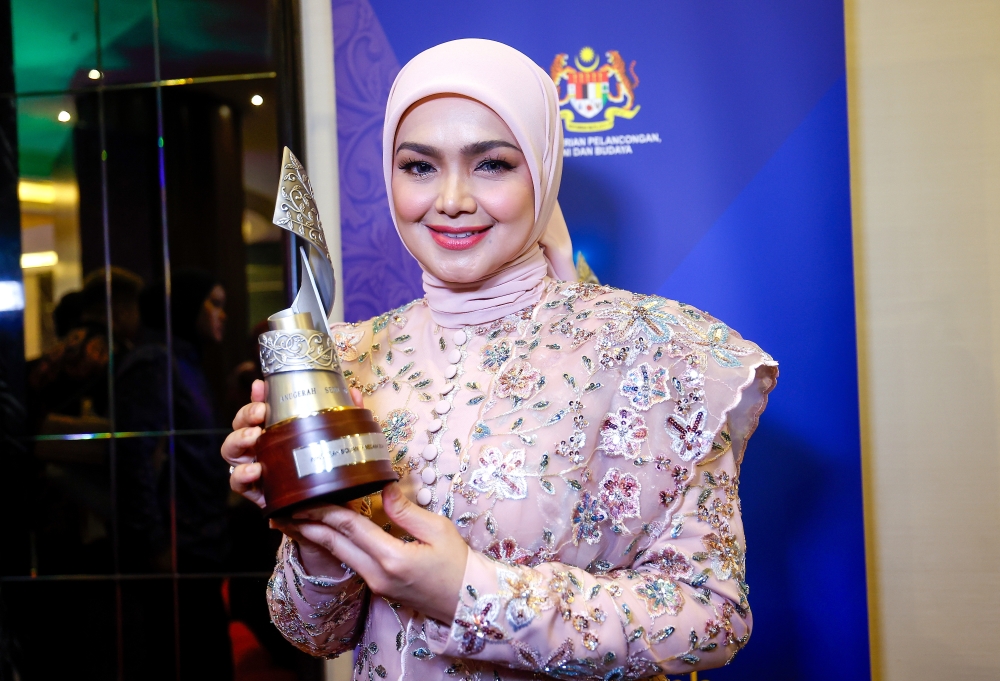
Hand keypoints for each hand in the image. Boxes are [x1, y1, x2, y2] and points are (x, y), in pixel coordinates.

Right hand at [221, 381, 367, 507]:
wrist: (328, 510)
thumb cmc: (327, 472)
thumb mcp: (337, 443)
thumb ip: (344, 418)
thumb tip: (355, 393)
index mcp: (276, 431)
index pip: (260, 408)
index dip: (257, 396)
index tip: (261, 386)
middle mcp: (260, 447)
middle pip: (240, 425)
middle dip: (246, 414)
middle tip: (260, 412)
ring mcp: (253, 468)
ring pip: (231, 450)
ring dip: (238, 439)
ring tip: (253, 437)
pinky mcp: (253, 491)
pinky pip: (236, 482)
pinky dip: (241, 474)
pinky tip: (254, 469)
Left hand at [281, 483, 468, 622]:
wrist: (469, 602)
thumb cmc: (459, 564)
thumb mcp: (438, 530)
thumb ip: (406, 510)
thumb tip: (384, 486)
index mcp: (392, 558)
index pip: (350, 527)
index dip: (324, 509)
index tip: (304, 496)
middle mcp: (377, 574)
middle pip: (334, 544)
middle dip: (306, 526)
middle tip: (282, 510)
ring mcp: (376, 584)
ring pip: (338, 555)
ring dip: (315, 537)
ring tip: (292, 522)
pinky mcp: (378, 587)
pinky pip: (350, 562)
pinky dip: (333, 546)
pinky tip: (325, 535)